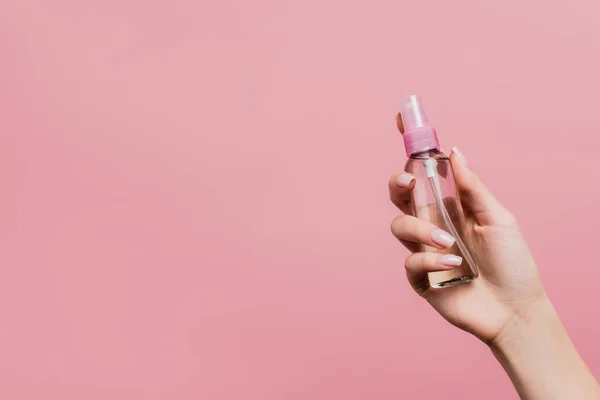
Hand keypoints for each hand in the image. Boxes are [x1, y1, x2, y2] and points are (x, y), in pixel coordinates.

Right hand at [389, 147, 546, 343]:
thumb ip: (472, 188)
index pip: (426, 178)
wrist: (515, 310)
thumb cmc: (513, 263)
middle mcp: (434, 225)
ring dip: (420, 229)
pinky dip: (430, 261)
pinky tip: (453, 266)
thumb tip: (454, 151)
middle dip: (397, 185)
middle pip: (401, 197)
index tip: (402, 128)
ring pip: (399, 226)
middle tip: (408, 183)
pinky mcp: (420, 278)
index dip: (412, 157)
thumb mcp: (498, 219)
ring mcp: (424, 251)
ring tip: (448, 242)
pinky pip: (410, 262)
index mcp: (451, 208)